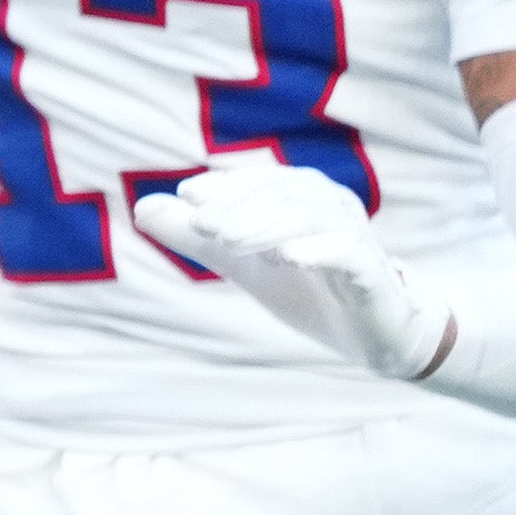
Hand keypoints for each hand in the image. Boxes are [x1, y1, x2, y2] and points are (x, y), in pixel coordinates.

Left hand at [131, 161, 452, 379]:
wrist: (374, 332)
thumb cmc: (308, 287)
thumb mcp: (242, 261)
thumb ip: (195, 237)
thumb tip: (141, 207)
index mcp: (298, 195)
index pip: (257, 182)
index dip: (224, 186)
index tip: (188, 196)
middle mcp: (329, 204)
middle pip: (281, 194)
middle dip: (239, 206)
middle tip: (200, 226)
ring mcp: (352, 236)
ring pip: (309, 217)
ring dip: (266, 226)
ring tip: (228, 241)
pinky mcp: (370, 270)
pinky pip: (346, 252)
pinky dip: (317, 250)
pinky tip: (287, 257)